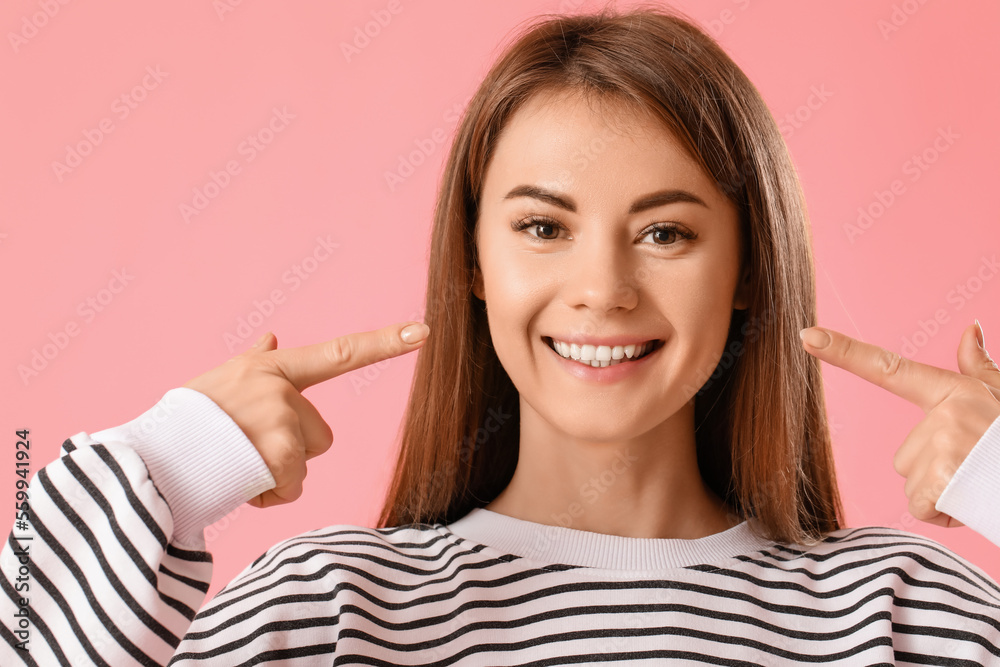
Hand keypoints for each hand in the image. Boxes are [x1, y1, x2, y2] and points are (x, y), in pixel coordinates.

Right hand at [182, 321, 429, 507]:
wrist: (150, 460)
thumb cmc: (186, 422)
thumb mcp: (220, 382)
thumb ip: (255, 363)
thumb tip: (273, 337)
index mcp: (273, 371)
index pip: (340, 353)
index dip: (384, 342)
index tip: (423, 331)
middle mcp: (282, 390)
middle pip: (321, 436)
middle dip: (291, 452)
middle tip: (245, 451)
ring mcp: (282, 422)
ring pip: (305, 465)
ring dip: (277, 476)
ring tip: (235, 465)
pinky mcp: (280, 455)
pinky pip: (292, 488)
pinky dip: (268, 496)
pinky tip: (237, 483)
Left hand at [799, 321, 999, 527]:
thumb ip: (980, 370)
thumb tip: (969, 328)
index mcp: (954, 392)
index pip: (889, 368)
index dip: (844, 352)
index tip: (807, 335)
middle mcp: (944, 414)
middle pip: (905, 456)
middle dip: (937, 472)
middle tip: (978, 470)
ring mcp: (942, 445)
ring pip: (913, 483)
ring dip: (943, 494)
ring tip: (980, 485)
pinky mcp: (941, 479)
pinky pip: (921, 506)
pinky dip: (945, 514)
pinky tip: (974, 504)